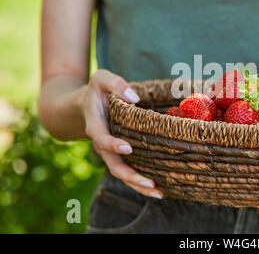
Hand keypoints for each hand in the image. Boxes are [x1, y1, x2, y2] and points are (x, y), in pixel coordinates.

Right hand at [81, 69, 162, 198]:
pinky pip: (129, 171)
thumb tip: (134, 98)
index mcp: (95, 126)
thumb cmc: (97, 90)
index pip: (102, 139)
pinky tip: (158, 188)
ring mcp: (110, 152)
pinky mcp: (119, 155)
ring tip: (159, 194)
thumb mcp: (101, 78)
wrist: (86, 105)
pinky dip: (140, 181)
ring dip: (138, 185)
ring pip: (122, 173)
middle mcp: (102, 143)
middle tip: (151, 184)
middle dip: (131, 176)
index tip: (128, 148)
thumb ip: (115, 83)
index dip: (113, 145)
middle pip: (113, 165)